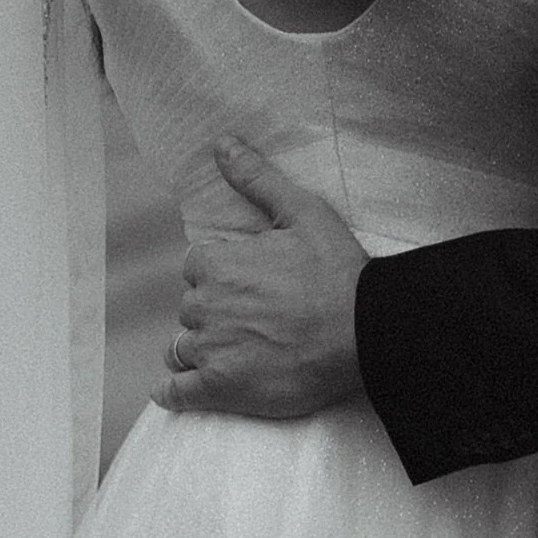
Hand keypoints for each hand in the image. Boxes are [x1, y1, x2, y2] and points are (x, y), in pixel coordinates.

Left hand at [153, 140, 367, 418]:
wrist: (364, 331)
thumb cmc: (336, 272)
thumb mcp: (302, 212)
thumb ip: (256, 179)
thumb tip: (222, 144)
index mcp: (215, 263)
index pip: (197, 269)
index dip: (223, 276)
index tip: (250, 286)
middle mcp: (203, 305)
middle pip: (192, 309)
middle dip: (215, 313)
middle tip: (254, 321)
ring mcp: (209, 349)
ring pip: (182, 348)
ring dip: (199, 348)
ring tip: (232, 353)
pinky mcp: (220, 388)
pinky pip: (177, 393)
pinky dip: (173, 392)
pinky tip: (177, 391)